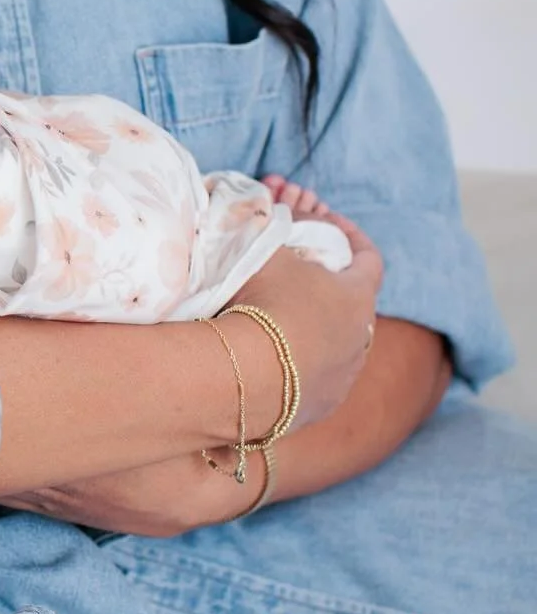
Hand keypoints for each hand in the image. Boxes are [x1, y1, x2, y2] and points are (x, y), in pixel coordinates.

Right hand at [229, 204, 383, 435]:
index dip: (352, 237)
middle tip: (302, 277)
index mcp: (357, 297)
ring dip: (318, 331)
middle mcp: (361, 339)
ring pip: (338, 346)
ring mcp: (343, 377)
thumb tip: (271, 206)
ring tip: (284, 320)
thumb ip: (273, 226)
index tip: (333, 225)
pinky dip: (300, 365)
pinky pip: (316, 379)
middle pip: (355, 306)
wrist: (244, 376)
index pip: (370, 259)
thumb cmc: (260, 302)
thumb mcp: (264, 250)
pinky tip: (273, 359)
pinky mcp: (321, 406)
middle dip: (332, 289)